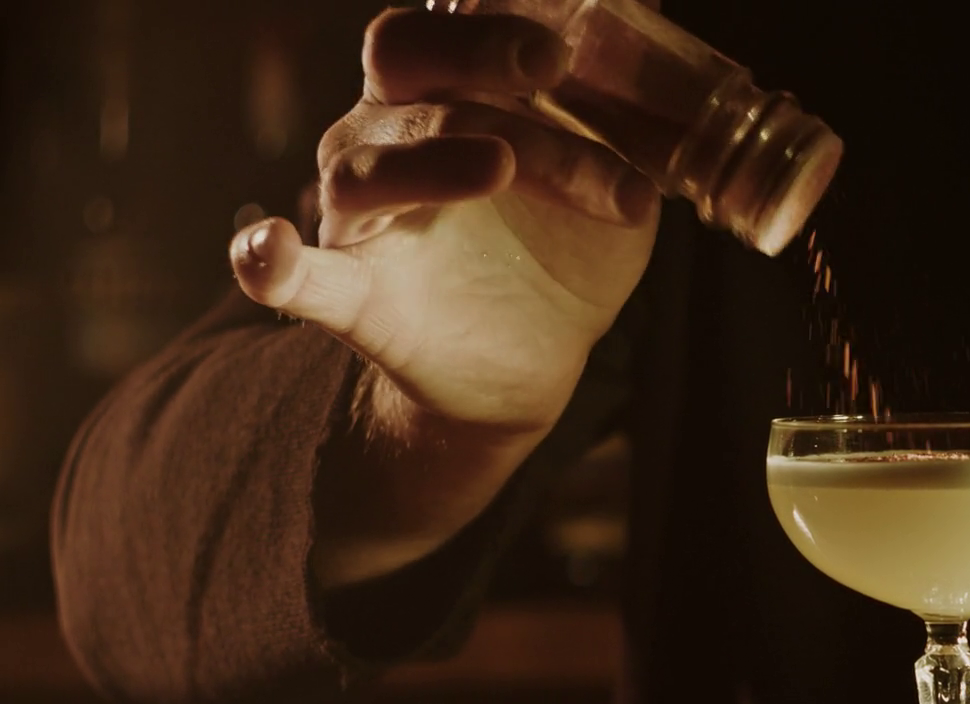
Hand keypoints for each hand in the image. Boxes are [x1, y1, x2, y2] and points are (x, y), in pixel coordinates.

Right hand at [230, 6, 657, 437]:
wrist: (533, 362)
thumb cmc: (564, 248)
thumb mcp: (609, 176)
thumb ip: (621, 120)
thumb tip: (664, 42)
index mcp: (444, 98)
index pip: (442, 28)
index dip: (491, 19)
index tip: (562, 36)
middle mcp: (386, 139)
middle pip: (405, 72)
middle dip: (477, 60)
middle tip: (549, 70)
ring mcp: (363, 219)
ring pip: (370, 167)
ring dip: (439, 161)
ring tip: (500, 167)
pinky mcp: (354, 299)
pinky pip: (295, 278)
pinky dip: (270, 262)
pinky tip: (264, 248)